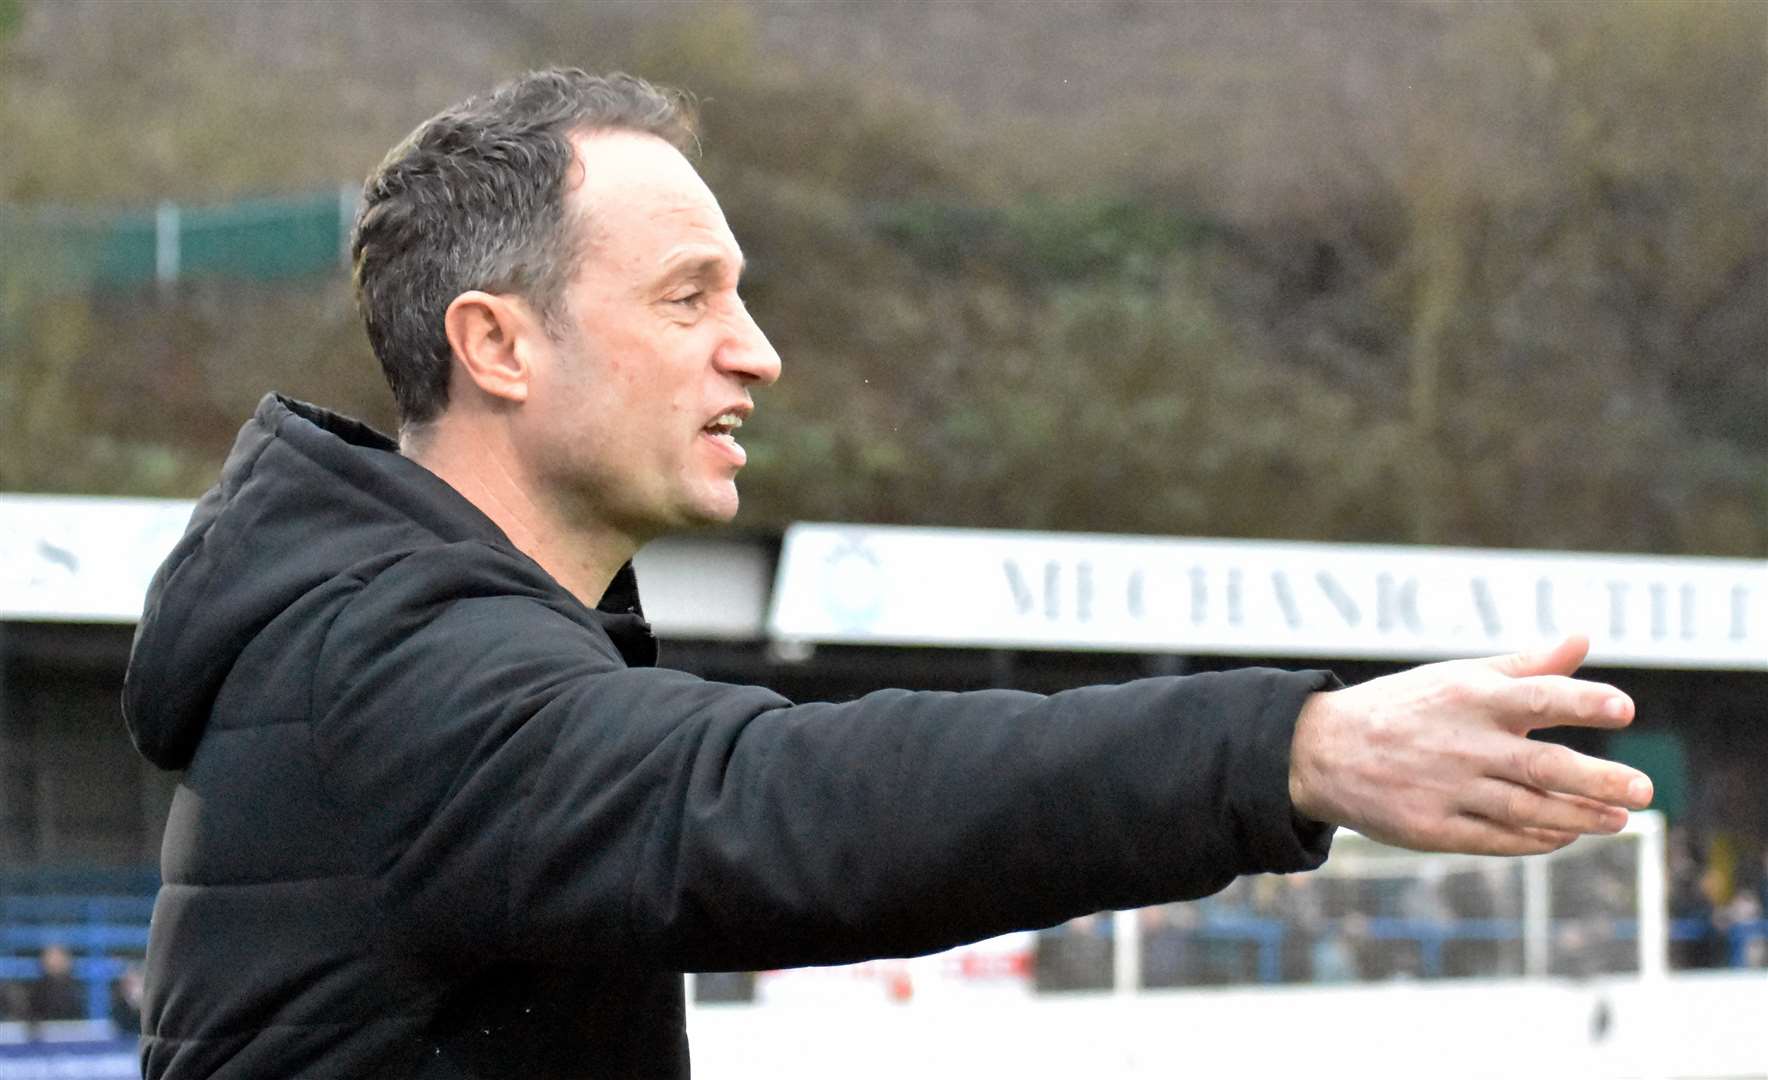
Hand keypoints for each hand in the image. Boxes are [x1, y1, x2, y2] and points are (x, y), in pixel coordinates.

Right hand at [1288, 635, 1653, 854]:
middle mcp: (1463, 745)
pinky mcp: (1433, 829)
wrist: (1322, 751)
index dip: (1584, 701)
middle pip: (1544, 766)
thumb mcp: (1456, 677)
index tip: (1624, 708)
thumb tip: (1584, 640)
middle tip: (1644, 789)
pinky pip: (1498, 839)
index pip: (1538, 696)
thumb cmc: (1401, 709)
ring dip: (1580, 817)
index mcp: (1470, 699)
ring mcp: (1448, 790)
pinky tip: (1565, 834)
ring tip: (1618, 818)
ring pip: (1529, 810)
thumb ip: (1525, 665)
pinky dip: (1537, 840)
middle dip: (1599, 779)